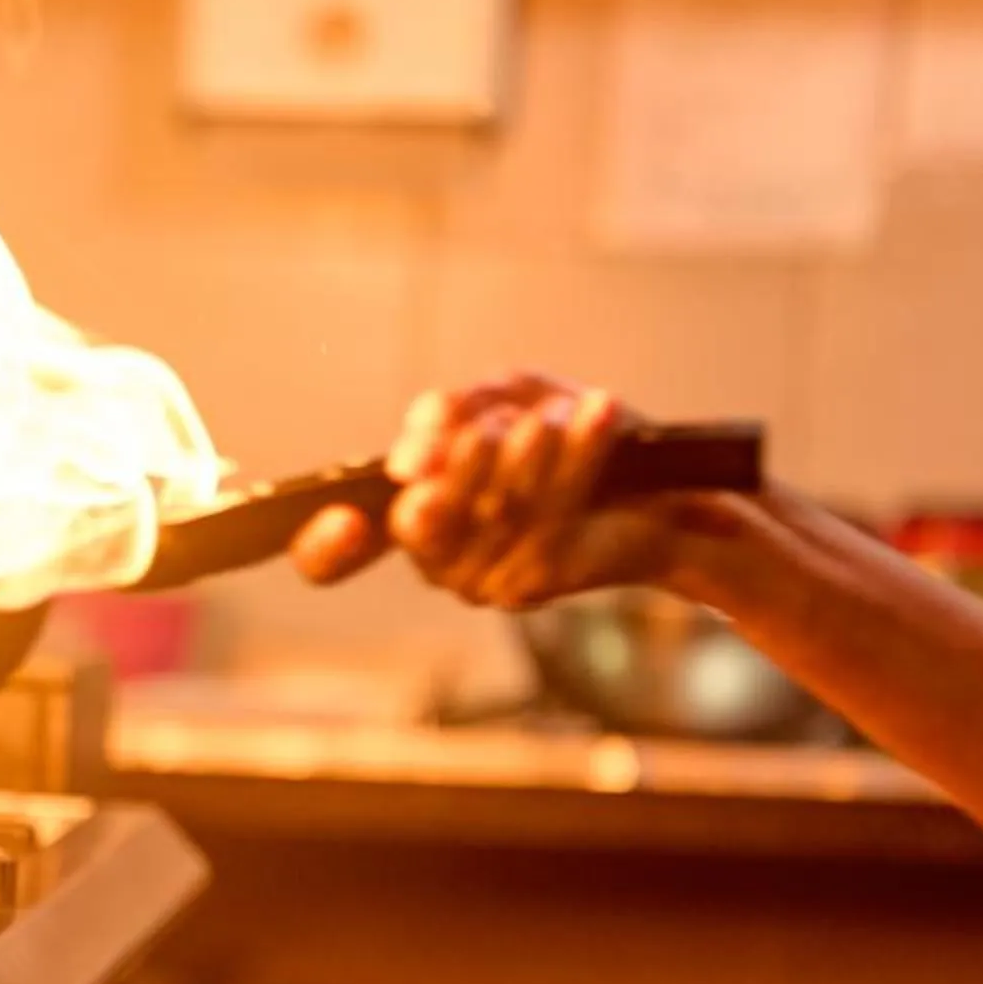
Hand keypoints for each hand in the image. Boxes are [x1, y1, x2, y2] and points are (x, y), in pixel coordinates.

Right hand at [288, 374, 686, 607]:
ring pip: (491, 515)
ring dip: (526, 457)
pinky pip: (548, 520)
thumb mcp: (505, 403)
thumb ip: (460, 409)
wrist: (656, 493)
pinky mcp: (536, 580)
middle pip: (421, 523)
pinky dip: (575, 459)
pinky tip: (596, 416)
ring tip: (551, 418)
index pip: (331, 556)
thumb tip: (425, 426)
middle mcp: (433, 556)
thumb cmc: (566, 442)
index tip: (347, 520)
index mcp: (406, 513)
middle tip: (492, 429)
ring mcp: (481, 577)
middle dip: (458, 466)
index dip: (326, 547)